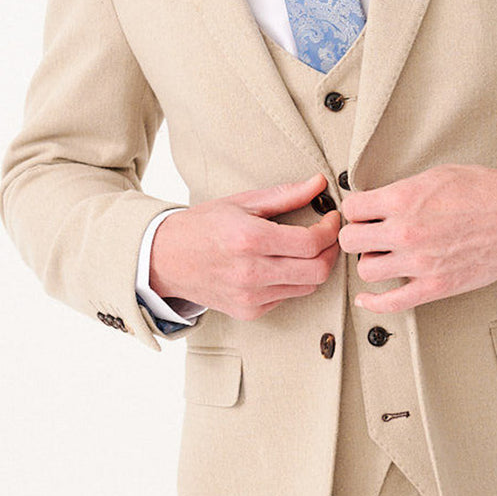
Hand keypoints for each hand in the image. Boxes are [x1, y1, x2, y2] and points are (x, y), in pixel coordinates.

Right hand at [149, 173, 340, 320]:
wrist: (164, 259)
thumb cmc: (202, 226)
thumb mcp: (241, 202)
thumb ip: (285, 195)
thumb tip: (319, 183)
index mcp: (249, 239)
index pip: (310, 242)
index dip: (330, 230)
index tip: (332, 218)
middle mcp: (251, 272)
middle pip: (317, 271)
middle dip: (331, 251)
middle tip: (328, 236)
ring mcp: (249, 297)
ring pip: (308, 288)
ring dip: (316, 268)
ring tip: (309, 249)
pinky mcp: (248, 311)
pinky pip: (287, 298)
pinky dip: (294, 282)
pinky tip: (284, 265)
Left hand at [338, 164, 496, 313]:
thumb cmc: (484, 193)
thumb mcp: (435, 176)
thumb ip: (402, 190)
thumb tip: (378, 200)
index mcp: (403, 199)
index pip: (352, 208)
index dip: (355, 209)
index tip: (362, 213)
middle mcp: (405, 232)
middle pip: (350, 240)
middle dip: (356, 234)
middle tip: (367, 233)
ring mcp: (418, 262)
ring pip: (366, 270)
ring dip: (370, 262)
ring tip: (382, 256)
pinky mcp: (433, 286)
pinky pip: (390, 302)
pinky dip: (372, 302)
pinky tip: (366, 298)